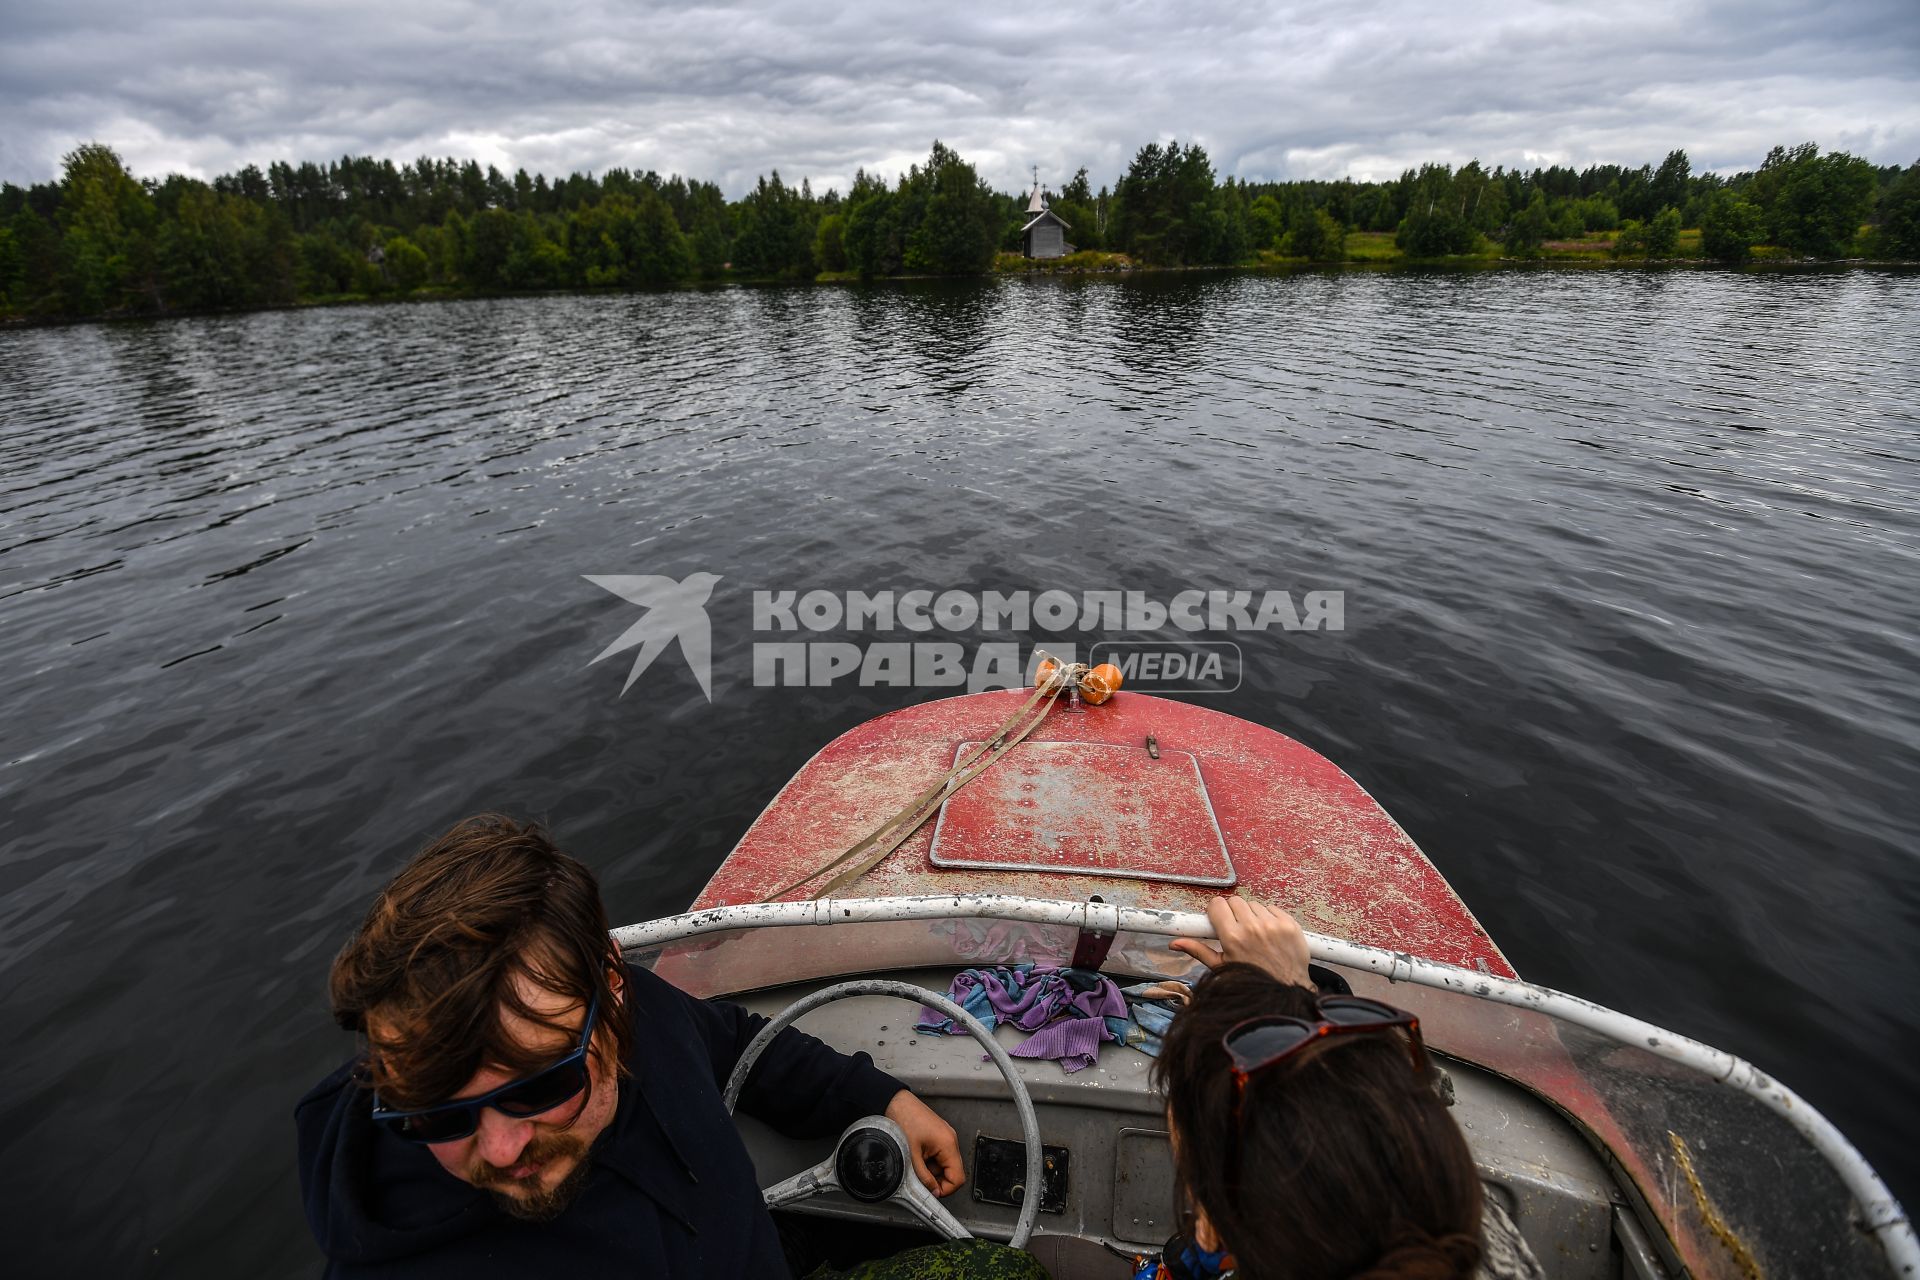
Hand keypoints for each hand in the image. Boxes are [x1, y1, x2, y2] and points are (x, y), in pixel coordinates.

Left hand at [885, 1090, 964, 1196]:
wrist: (896, 1102)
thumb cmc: (904, 1121)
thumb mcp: (911, 1155)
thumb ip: (924, 1177)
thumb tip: (934, 1191)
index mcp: (948, 1144)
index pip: (958, 1178)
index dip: (946, 1189)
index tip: (932, 1191)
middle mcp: (951, 1140)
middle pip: (953, 1172)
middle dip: (937, 1179)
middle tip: (920, 1177)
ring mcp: (946, 1137)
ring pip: (945, 1164)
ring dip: (931, 1169)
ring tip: (915, 1162)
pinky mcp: (940, 1135)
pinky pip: (940, 1155)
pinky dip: (929, 1160)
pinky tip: (917, 1155)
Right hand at [1170, 896, 1311, 987]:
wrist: (1285, 991)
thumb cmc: (1251, 981)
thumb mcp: (1221, 967)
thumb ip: (1198, 950)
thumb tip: (1175, 943)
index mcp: (1233, 938)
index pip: (1218, 904)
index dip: (1216, 912)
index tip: (1219, 920)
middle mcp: (1253, 928)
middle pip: (1235, 901)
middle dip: (1233, 913)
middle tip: (1237, 929)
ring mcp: (1273, 925)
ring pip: (1254, 904)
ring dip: (1252, 915)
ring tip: (1255, 935)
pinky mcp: (1290, 924)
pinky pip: (1273, 908)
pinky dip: (1269, 917)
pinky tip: (1270, 934)